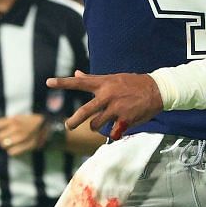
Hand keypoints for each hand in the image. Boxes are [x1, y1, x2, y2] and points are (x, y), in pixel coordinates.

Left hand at [0, 113, 51, 155]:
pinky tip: (15, 148)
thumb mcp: (17, 117)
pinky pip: (12, 152)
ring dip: (5, 145)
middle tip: (1, 139)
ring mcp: (22, 138)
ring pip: (4, 146)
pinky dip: (11, 151)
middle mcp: (16, 128)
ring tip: (10, 143)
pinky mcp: (28, 146)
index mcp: (13, 120)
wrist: (46, 124)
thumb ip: (3, 123)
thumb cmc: (29, 121)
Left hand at [47, 72, 162, 140]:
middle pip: (85, 111)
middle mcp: (107, 96)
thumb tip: (75, 73)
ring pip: (96, 125)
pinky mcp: (125, 120)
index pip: (79, 83)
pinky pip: (113, 132)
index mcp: (103, 84)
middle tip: (68, 126)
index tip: (48, 82)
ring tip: (101, 124)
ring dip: (96, 126)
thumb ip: (92, 79)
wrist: (157, 90)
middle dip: (74, 121)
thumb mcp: (113, 78)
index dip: (62, 83)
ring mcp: (116, 109)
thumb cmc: (133, 83)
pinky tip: (119, 128)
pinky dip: (114, 132)